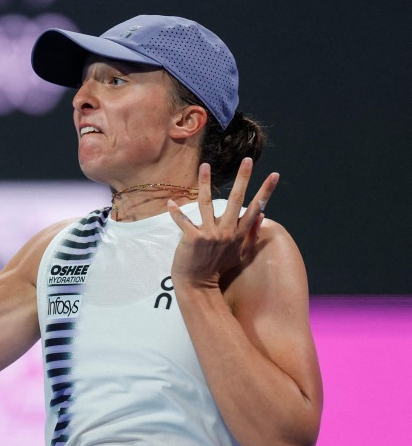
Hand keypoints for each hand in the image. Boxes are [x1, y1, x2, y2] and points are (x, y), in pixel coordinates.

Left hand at [167, 158, 278, 290]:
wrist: (198, 285)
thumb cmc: (218, 268)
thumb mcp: (240, 254)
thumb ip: (251, 235)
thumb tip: (263, 216)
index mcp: (239, 234)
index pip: (256, 208)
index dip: (266, 192)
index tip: (274, 175)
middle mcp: (227, 231)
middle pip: (236, 200)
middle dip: (243, 178)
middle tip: (248, 160)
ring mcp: (210, 234)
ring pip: (206, 203)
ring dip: (205, 183)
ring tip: (204, 165)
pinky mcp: (192, 238)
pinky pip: (183, 221)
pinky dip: (176, 212)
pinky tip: (171, 202)